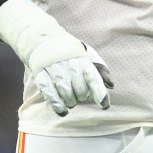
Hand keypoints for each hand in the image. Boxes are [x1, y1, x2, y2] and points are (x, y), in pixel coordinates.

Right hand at [0, 0, 112, 115]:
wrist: (43, 41)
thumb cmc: (70, 52)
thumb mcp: (87, 55)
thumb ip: (100, 70)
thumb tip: (111, 85)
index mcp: (83, 59)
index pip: (93, 78)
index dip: (100, 93)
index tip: (104, 106)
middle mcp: (69, 65)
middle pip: (80, 91)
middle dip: (81, 96)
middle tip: (78, 93)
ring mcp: (55, 71)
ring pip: (66, 95)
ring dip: (70, 102)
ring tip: (70, 100)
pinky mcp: (42, 76)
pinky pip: (51, 96)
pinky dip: (58, 106)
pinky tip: (62, 111)